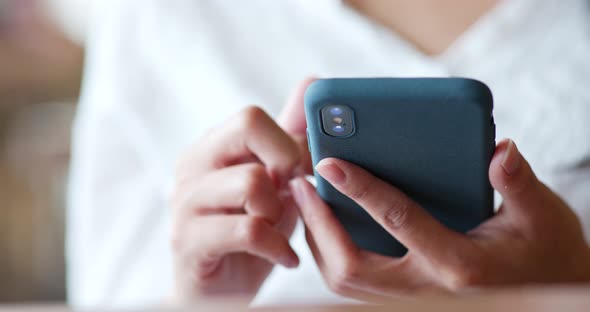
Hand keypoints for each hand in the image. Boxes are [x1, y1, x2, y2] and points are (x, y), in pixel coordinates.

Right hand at [170, 78, 313, 300]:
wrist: (222, 290)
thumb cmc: (249, 232)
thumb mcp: (275, 182)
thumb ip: (287, 136)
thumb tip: (311, 82)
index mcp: (211, 148)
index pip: (251, 116)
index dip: (287, 142)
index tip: (299, 172)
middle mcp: (192, 167)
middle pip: (246, 127)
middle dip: (285, 162)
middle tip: (291, 194)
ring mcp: (185, 203)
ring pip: (252, 182)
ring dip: (281, 210)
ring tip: (280, 228)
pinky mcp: (188, 241)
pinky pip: (247, 230)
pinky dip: (277, 246)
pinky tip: (286, 257)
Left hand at [290, 139, 589, 300]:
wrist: (549, 294)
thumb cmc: (546, 253)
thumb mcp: (543, 216)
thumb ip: (518, 182)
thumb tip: (499, 150)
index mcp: (460, 265)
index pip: (399, 221)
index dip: (361, 190)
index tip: (329, 163)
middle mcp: (428, 290)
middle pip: (352, 267)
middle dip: (319, 225)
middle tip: (302, 185)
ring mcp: (414, 301)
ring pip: (346, 282)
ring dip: (320, 241)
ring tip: (307, 201)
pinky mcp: (407, 302)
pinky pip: (356, 284)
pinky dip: (334, 254)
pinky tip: (328, 226)